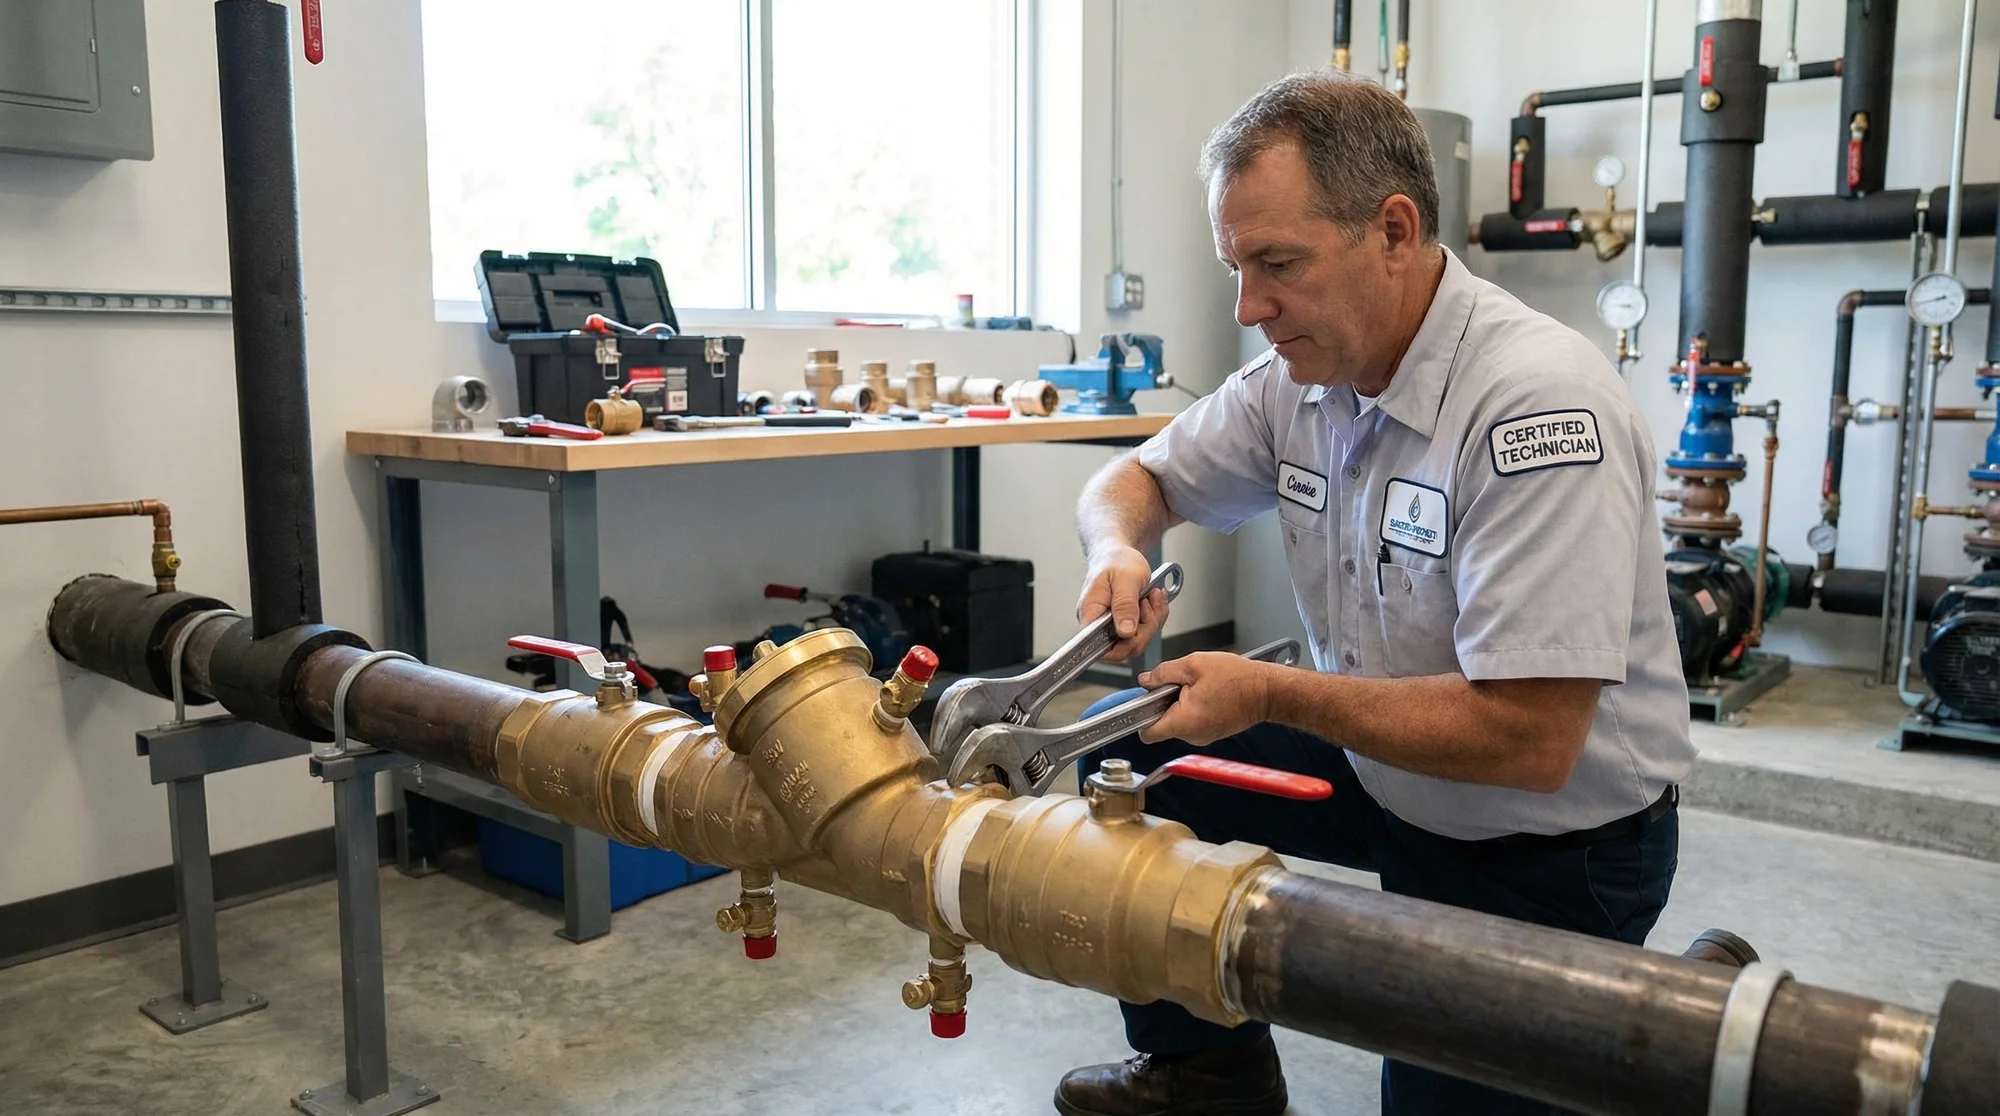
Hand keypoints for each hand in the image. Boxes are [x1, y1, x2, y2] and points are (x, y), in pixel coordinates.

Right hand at [1077, 546, 1168, 662]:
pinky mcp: (1124, 624)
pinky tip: (1153, 599)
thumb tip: (1125, 631)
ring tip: (1152, 596)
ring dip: (1152, 620)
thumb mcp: (1125, 579)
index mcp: (1090, 614)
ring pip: (1137, 641)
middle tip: (1147, 603)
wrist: (1120, 553)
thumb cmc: (1116, 560)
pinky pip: (1143, 632)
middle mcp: (1098, 624)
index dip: (1122, 645)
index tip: (1137, 628)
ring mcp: (1112, 626)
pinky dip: (1154, 617)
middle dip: (1144, 628)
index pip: (1100, 647)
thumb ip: (1125, 605)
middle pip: (1123, 648)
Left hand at [1138, 653, 1279, 747]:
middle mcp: (1192, 736)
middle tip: (1181, 684)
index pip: (1147, 733)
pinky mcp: (1212, 732)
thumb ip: (1164, 673)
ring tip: (1199, 687)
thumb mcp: (1194, 665)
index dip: (1140, 717)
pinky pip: (1192, 721)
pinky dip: (1194, 708)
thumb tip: (1146, 680)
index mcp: (1184, 722)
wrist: (1268, 691)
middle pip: (1162, 724)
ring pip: (1178, 721)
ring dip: (1180, 704)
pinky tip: (1208, 694)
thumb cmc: (1238, 679)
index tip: (1143, 702)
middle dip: (1164, 703)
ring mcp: (1203, 737)